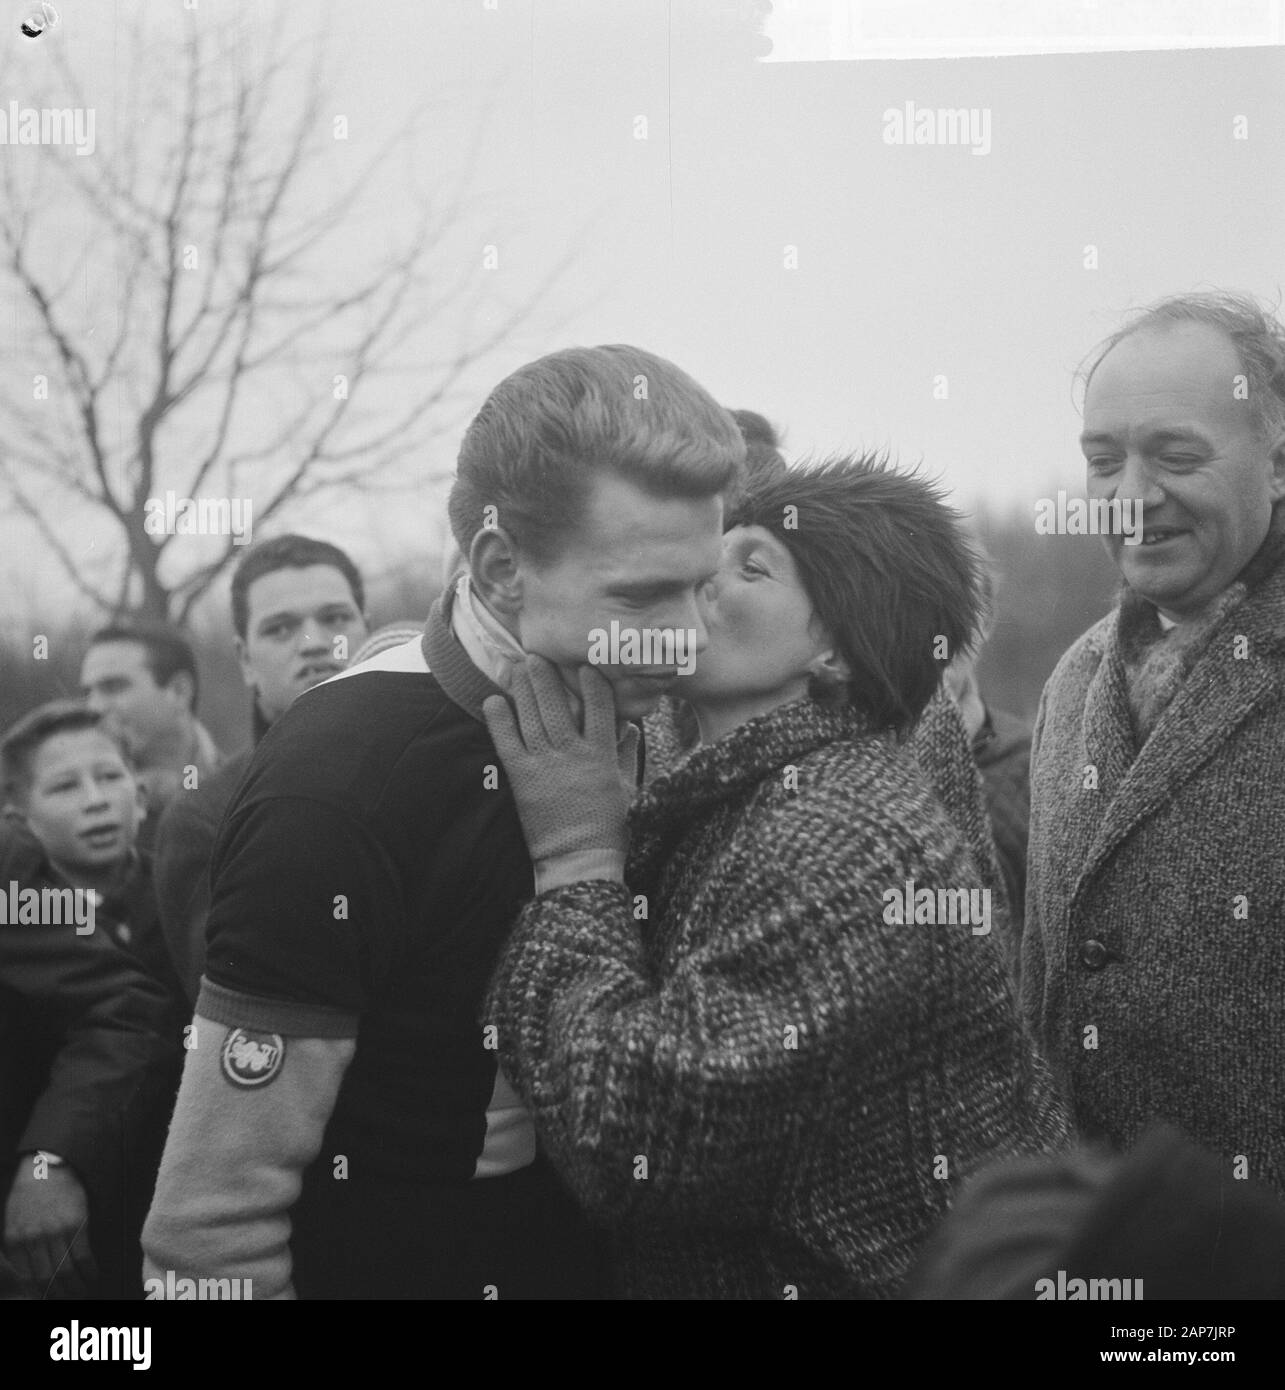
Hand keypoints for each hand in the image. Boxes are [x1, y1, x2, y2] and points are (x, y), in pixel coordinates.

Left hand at [4, 1160, 96, 1297]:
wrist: (48, 1166)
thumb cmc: (30, 1194)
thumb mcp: (13, 1221)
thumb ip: (18, 1247)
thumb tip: (27, 1273)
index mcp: (15, 1242)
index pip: (28, 1279)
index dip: (42, 1294)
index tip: (52, 1298)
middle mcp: (33, 1241)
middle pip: (47, 1280)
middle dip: (60, 1295)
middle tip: (70, 1299)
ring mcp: (55, 1233)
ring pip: (66, 1272)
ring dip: (77, 1287)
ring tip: (84, 1292)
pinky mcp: (76, 1224)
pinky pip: (84, 1256)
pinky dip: (90, 1271)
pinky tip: (94, 1276)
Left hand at [483, 657, 630, 871]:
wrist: (579, 860)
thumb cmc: (609, 827)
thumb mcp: (627, 788)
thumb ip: (628, 754)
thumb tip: (629, 726)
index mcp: (602, 755)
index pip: (599, 706)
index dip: (592, 682)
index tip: (585, 665)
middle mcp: (572, 754)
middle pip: (558, 704)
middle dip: (547, 676)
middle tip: (537, 655)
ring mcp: (545, 765)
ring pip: (532, 716)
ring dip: (523, 688)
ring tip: (517, 667)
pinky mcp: (522, 779)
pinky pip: (507, 742)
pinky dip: (499, 720)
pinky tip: (493, 700)